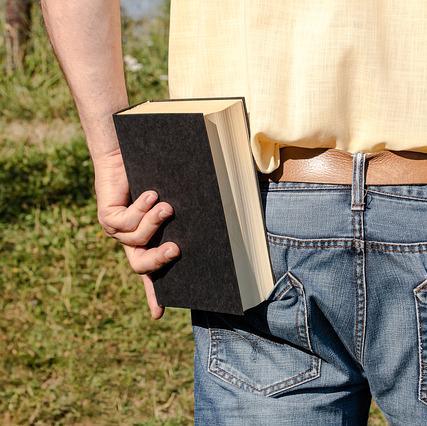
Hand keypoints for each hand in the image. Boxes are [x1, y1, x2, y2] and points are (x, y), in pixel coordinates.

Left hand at [94, 148, 179, 318]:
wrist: (127, 148)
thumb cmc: (153, 171)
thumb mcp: (173, 200)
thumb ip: (182, 216)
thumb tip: (213, 222)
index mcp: (146, 238)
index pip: (150, 272)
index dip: (153, 294)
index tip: (158, 314)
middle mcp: (130, 238)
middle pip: (141, 266)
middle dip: (159, 262)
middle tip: (176, 251)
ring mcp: (116, 229)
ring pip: (137, 243)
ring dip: (156, 224)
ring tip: (166, 206)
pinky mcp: (107, 217)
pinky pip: (127, 225)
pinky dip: (143, 209)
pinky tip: (148, 193)